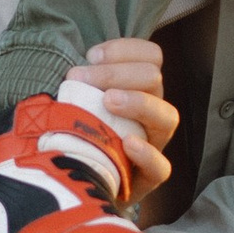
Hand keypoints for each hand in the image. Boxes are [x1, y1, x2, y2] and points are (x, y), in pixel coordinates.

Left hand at [73, 41, 178, 198]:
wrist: (77, 183)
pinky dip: (147, 153)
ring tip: (108, 101)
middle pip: (154, 78)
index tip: (91, 56)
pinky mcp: (148, 179)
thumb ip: (77, 84)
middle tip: (79, 78)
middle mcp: (151, 112)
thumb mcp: (76, 102)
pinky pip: (161, 167)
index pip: (150, 56)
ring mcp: (154, 144)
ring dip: (138, 102)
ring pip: (167, 116)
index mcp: (139, 88)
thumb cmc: (76, 133)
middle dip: (116, 72)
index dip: (124, 50)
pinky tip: (128, 144)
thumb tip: (67, 71)